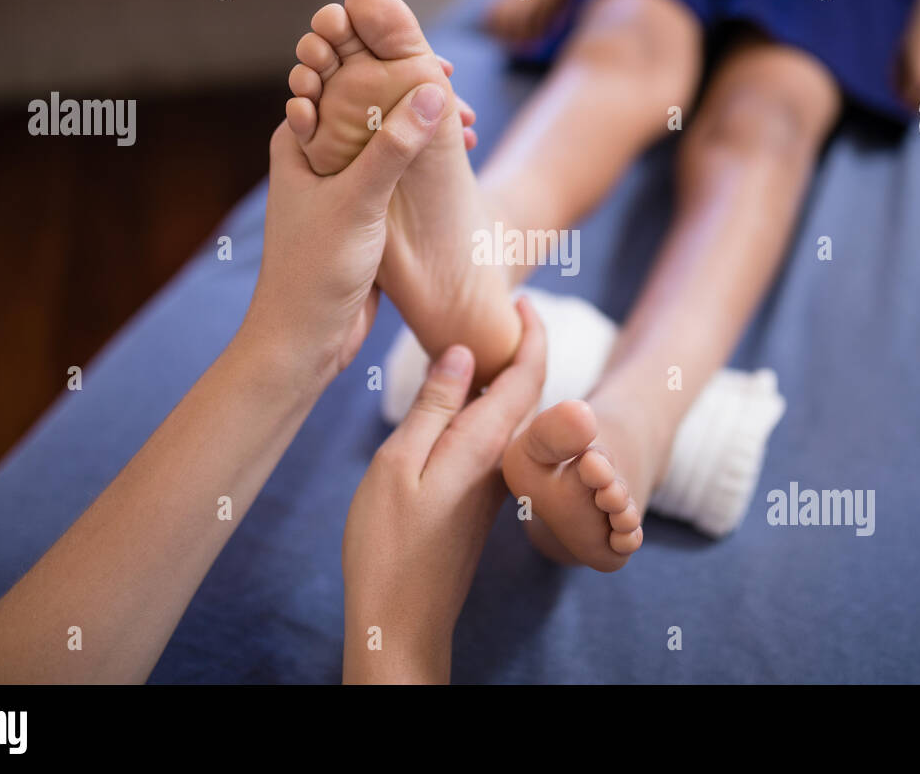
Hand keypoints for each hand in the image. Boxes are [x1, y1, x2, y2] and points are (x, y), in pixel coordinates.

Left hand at [239, 82, 446, 392]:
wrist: (305, 338)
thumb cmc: (314, 271)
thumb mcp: (358, 201)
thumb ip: (393, 146)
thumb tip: (430, 92)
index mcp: (299, 139)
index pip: (345, 78)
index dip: (390, 65)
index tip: (440, 68)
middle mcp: (316, 154)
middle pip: (372, 106)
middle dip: (417, 99)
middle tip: (464, 104)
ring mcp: (340, 183)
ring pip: (389, 139)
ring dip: (426, 131)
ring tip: (469, 131)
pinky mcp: (362, 211)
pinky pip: (398, 172)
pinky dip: (426, 163)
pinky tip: (459, 162)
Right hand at [341, 297, 546, 683]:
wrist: (402, 619)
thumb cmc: (389, 546)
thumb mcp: (399, 465)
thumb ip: (435, 407)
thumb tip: (464, 351)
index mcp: (484, 445)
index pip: (526, 375)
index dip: (531, 333)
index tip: (523, 300)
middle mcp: (499, 462)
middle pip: (524, 392)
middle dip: (520, 347)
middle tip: (502, 307)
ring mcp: (491, 484)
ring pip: (508, 416)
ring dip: (502, 376)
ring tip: (479, 341)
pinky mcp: (477, 501)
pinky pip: (491, 438)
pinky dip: (484, 407)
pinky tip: (458, 400)